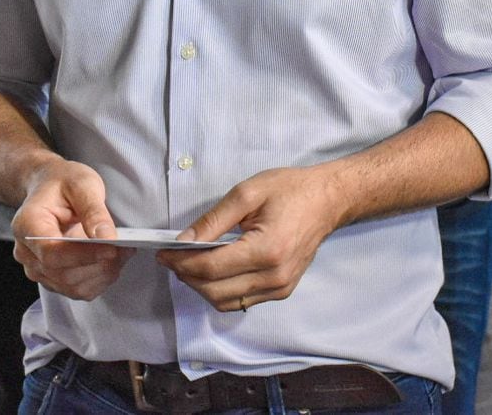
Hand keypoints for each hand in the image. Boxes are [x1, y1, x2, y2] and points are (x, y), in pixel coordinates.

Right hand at [11, 160, 133, 300]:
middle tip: (126, 248)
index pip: (52, 253)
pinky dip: (99, 280)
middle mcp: (27, 253)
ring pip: (72, 287)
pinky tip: (110, 261)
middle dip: (99, 265)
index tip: (112, 248)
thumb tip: (107, 237)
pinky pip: (77, 290)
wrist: (48, 188)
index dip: (84, 255)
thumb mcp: (82, 183)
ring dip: (102, 274)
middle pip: (63, 275)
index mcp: (27, 225)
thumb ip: (93, 210)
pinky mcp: (51, 278)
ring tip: (122, 253)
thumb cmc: (62, 183)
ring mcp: (37, 268)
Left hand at [156, 166, 344, 311]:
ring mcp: (280, 288)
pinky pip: (241, 301)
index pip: (211, 268)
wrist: (328, 200)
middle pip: (215, 290)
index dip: (181, 263)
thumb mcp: (247, 193)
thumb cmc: (290, 190)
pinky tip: (214, 269)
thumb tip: (183, 241)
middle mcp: (274, 277)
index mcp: (267, 250)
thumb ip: (213, 220)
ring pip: (226, 301)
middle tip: (173, 257)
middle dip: (187, 276)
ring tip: (190, 263)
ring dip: (202, 286)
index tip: (163, 253)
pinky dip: (221, 290)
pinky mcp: (282, 291)